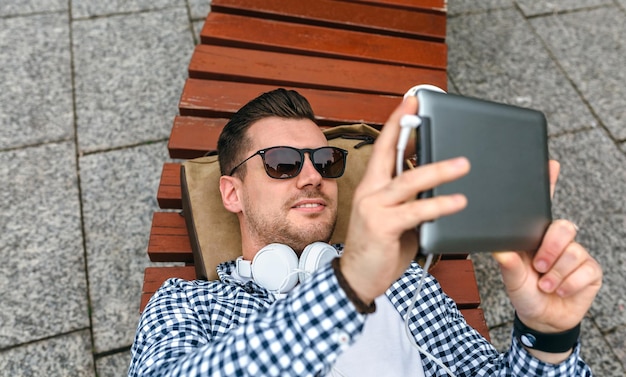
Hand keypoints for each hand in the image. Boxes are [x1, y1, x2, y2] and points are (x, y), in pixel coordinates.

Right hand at [340, 97, 470, 303]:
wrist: (359, 278)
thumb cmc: (380, 246)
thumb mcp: (397, 215)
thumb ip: (412, 197)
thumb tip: (435, 179)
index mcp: (373, 186)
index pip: (384, 148)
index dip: (396, 123)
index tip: (410, 101)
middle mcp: (370, 191)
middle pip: (389, 153)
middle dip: (407, 128)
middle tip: (425, 109)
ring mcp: (374, 208)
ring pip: (408, 181)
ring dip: (437, 170)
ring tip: (463, 164)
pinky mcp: (382, 226)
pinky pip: (416, 211)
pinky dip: (439, 205)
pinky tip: (458, 200)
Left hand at [492, 161, 601, 359]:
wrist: (542, 318)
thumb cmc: (524, 291)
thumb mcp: (511, 277)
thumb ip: (507, 263)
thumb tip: (500, 250)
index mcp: (534, 235)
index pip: (543, 206)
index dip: (549, 183)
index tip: (551, 164)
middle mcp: (556, 240)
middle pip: (562, 227)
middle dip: (549, 249)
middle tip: (536, 266)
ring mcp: (575, 253)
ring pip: (572, 252)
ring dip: (555, 273)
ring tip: (544, 284)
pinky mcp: (590, 270)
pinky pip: (583, 270)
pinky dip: (567, 284)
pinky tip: (559, 290)